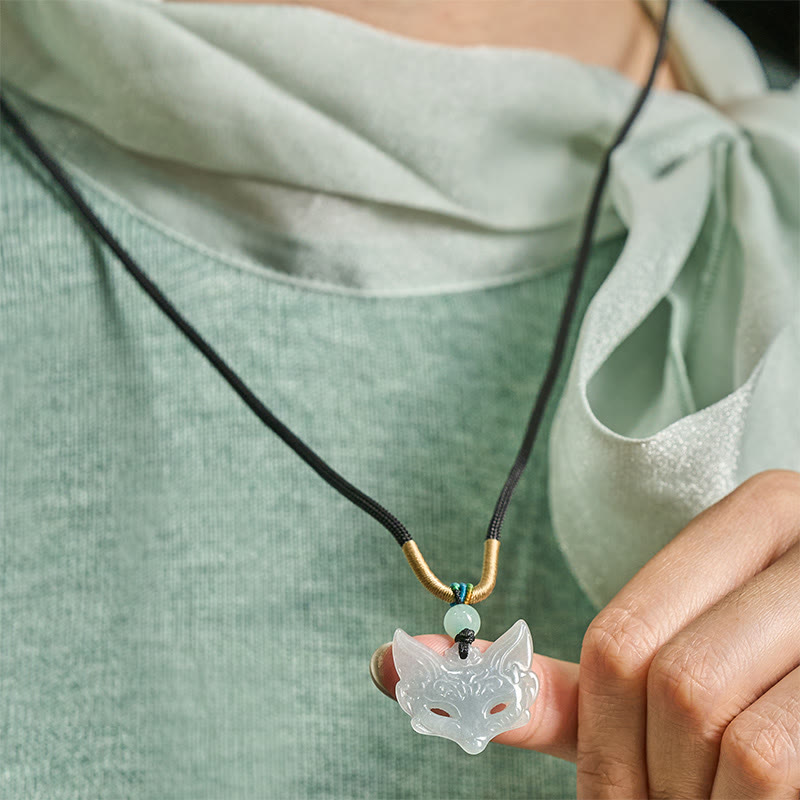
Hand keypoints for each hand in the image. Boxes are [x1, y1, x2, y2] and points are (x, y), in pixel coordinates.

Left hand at [372, 469, 799, 797]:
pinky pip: (771, 758)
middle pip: (667, 677)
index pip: (622, 633)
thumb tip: (393, 667)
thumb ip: (561, 680)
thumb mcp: (670, 664)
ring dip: (691, 797)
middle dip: (642, 778)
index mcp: (753, 520)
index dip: (600, 739)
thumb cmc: (762, 686)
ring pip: (719, 721)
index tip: (601, 799)